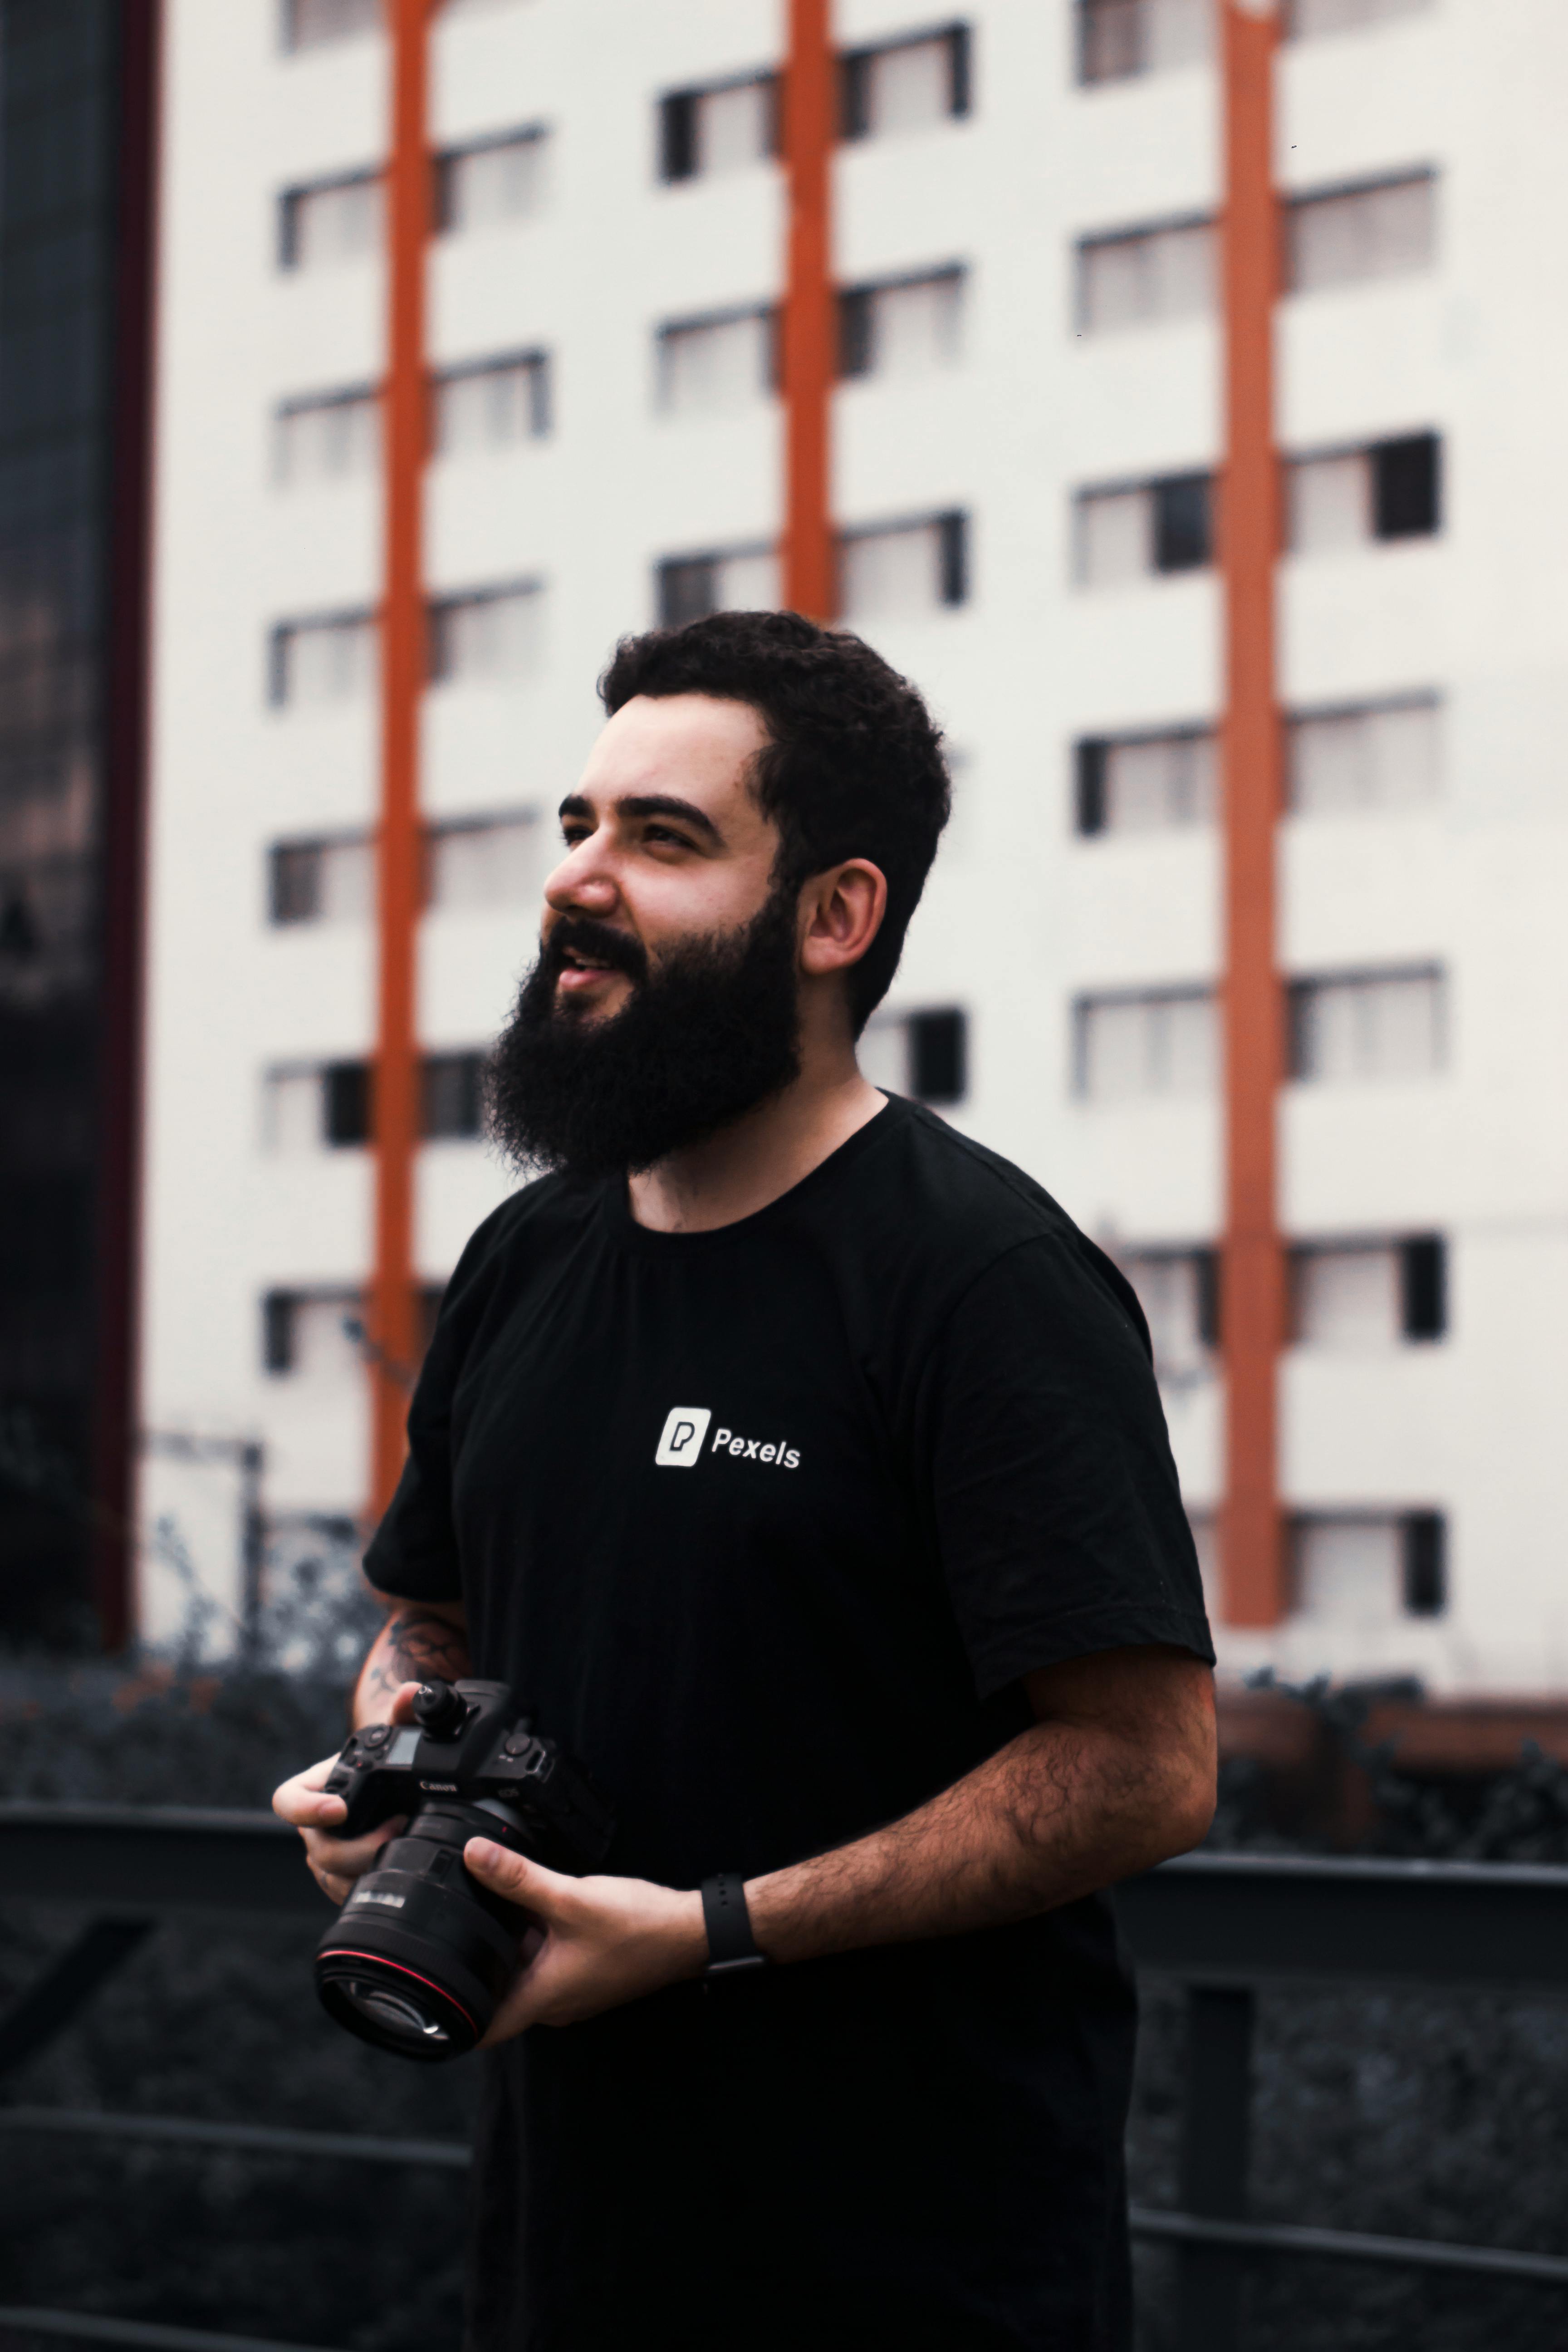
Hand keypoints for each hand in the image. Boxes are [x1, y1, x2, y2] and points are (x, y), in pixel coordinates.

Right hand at [271, 1682, 420, 1904]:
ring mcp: (325, 1855)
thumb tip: (413, 1693)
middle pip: (319, 1849)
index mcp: (314, 1788)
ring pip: (333, 1876)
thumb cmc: (384, 1761)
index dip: (306, 1808)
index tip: (339, 1809)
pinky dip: (370, 1886)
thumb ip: (404, 1713)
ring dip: (368, 1870)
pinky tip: (398, 1872)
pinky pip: (346, 1892)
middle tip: (399, 1830)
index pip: (287, 1801)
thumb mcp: (394, 1737)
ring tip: (406, 1849)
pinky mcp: (342, 1878)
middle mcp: (314, 1825)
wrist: (393, 1788)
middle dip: (358, 1848)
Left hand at [462, 1841, 707, 2041]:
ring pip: (521, 1973)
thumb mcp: (570, 1899)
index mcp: (542, 1999)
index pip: (480, 2029)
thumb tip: (475, 1855)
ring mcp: (570, 1987)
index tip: (420, 1999)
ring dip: (506, 1947)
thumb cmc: (638, 1928)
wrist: (689, 1932)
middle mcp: (553, 2002)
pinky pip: (544, 1960)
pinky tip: (530, 1906)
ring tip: (486, 1908)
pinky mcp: (583, 1970)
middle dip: (474, 1965)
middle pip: (497, 1994)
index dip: (447, 2021)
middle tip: (448, 1931)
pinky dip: (531, 1939)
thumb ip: (518, 1878)